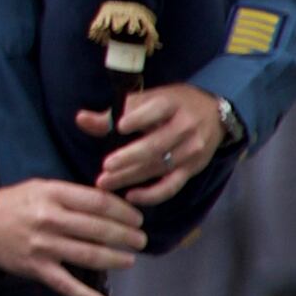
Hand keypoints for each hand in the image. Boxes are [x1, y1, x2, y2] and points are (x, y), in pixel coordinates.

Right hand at [0, 177, 147, 295]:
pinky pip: (66, 285)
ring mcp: (44, 246)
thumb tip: (109, 206)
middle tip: (140, 240)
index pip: (98, 202)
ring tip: (129, 260)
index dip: (123, 211)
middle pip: (99, 229)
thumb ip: (71, 196)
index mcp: (52, 195)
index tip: (136, 218)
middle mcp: (49, 219)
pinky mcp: (37, 268)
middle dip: (127, 236)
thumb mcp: (40, 188)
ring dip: (116, 259)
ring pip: (90, 255)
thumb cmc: (13, 204)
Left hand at [77, 82, 230, 206]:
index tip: (119, 127)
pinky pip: (172, 186)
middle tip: (105, 166)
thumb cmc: (171, 104)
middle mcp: (185, 128)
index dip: (138, 119)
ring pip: (160, 167)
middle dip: (130, 157)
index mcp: (171, 104)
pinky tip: (131, 196)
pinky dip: (153, 194)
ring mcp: (191, 151)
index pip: (156, 110)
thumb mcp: (147, 99)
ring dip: (131, 177)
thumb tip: (81, 119)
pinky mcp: (192, 169)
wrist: (214, 114)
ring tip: (105, 182)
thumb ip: (115, 111)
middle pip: (157, 145)